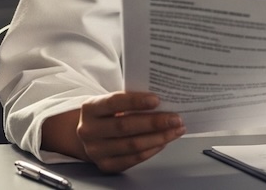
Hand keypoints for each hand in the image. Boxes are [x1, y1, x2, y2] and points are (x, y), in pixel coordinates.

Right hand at [45, 92, 185, 172]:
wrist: (93, 135)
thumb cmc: (109, 114)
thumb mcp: (113, 102)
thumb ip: (131, 100)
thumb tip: (163, 101)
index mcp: (91, 108)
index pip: (114, 102)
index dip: (136, 101)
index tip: (157, 100)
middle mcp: (89, 130)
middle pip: (125, 126)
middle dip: (154, 122)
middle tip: (176, 118)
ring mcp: (96, 150)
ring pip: (132, 145)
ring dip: (159, 137)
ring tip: (176, 130)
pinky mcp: (106, 165)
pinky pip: (133, 159)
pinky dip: (152, 149)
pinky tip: (164, 141)